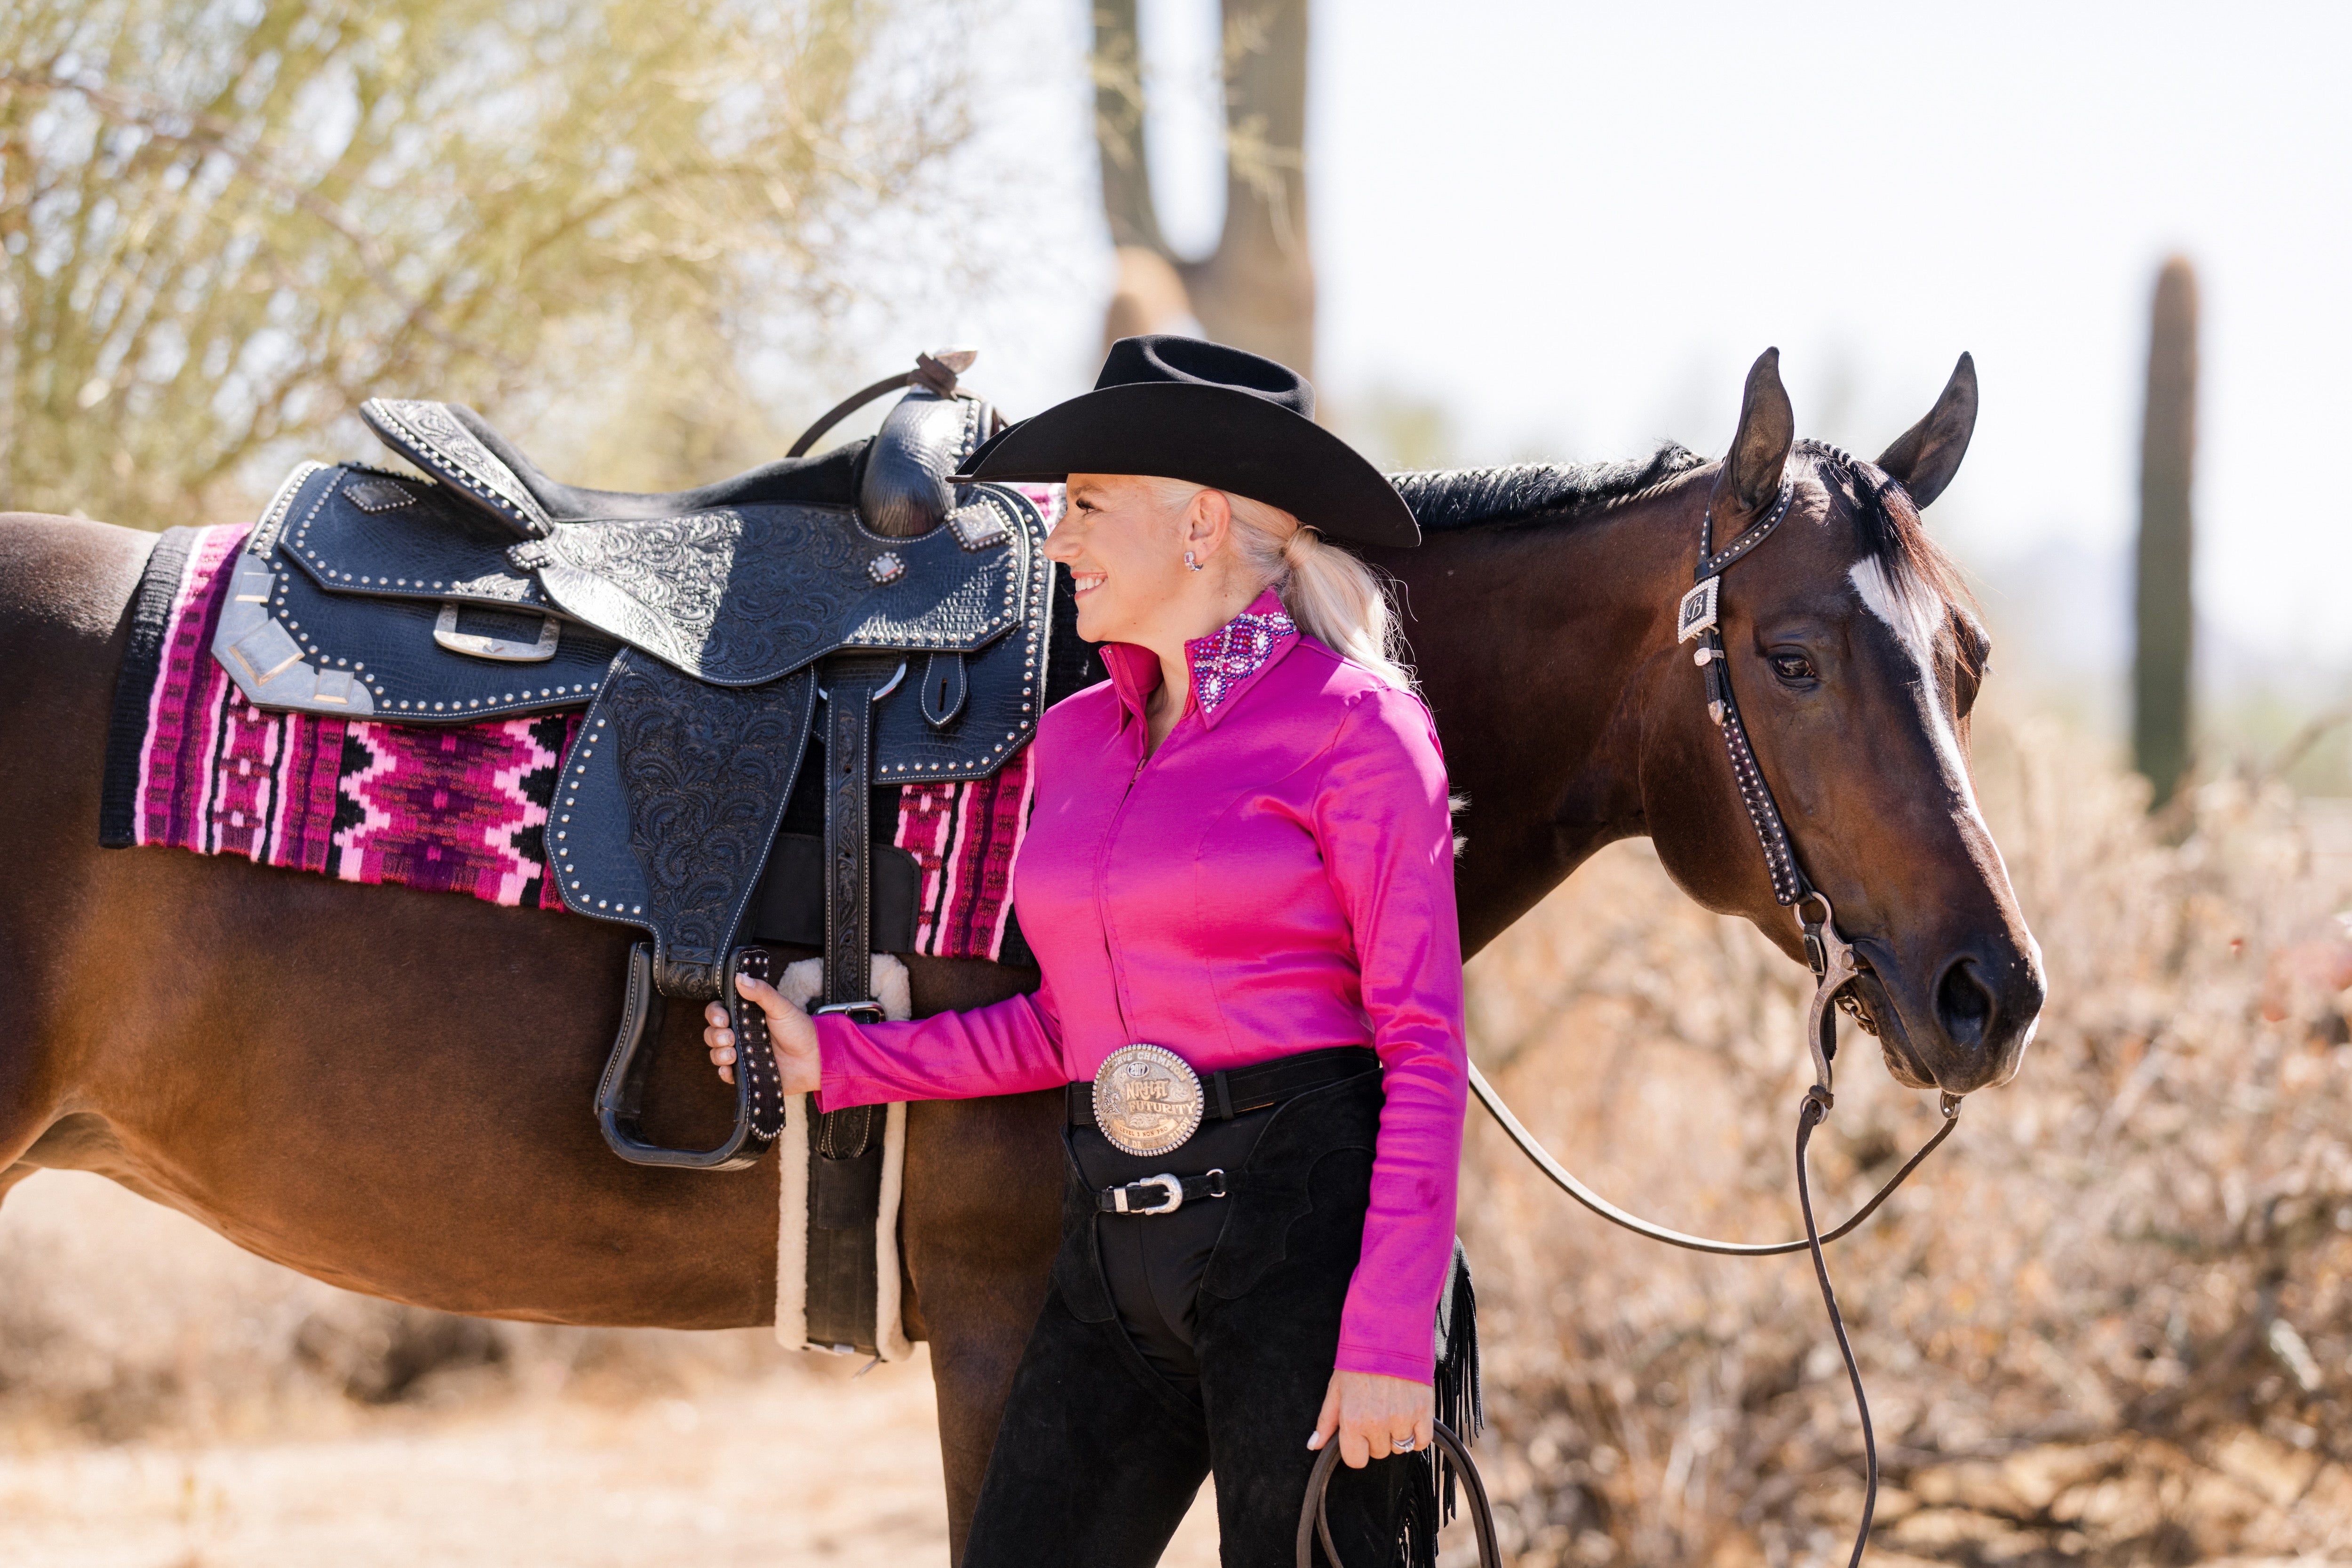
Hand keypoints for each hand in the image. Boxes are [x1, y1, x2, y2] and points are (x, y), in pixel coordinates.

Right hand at [702, 972, 822, 1095]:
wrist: (814, 1059)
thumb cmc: (799, 1030)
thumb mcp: (781, 1007)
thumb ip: (762, 992)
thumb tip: (740, 977)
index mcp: (745, 1016)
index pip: (718, 1012)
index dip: (715, 1014)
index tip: (723, 1018)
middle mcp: (740, 1035)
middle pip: (712, 1033)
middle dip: (715, 1035)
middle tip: (730, 1037)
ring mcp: (742, 1054)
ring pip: (716, 1053)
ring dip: (718, 1053)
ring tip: (733, 1053)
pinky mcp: (746, 1073)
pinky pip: (726, 1074)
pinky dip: (723, 1072)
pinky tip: (730, 1069)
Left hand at [1307, 1370, 1432, 1467]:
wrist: (1389, 1334)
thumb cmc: (1360, 1361)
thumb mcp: (1336, 1389)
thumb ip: (1326, 1421)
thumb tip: (1314, 1445)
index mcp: (1352, 1420)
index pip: (1356, 1460)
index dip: (1357, 1448)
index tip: (1359, 1434)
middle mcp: (1377, 1424)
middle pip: (1379, 1453)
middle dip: (1376, 1437)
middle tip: (1376, 1412)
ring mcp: (1401, 1419)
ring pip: (1400, 1447)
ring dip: (1397, 1434)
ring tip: (1392, 1408)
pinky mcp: (1423, 1412)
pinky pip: (1422, 1441)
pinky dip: (1417, 1434)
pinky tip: (1409, 1416)